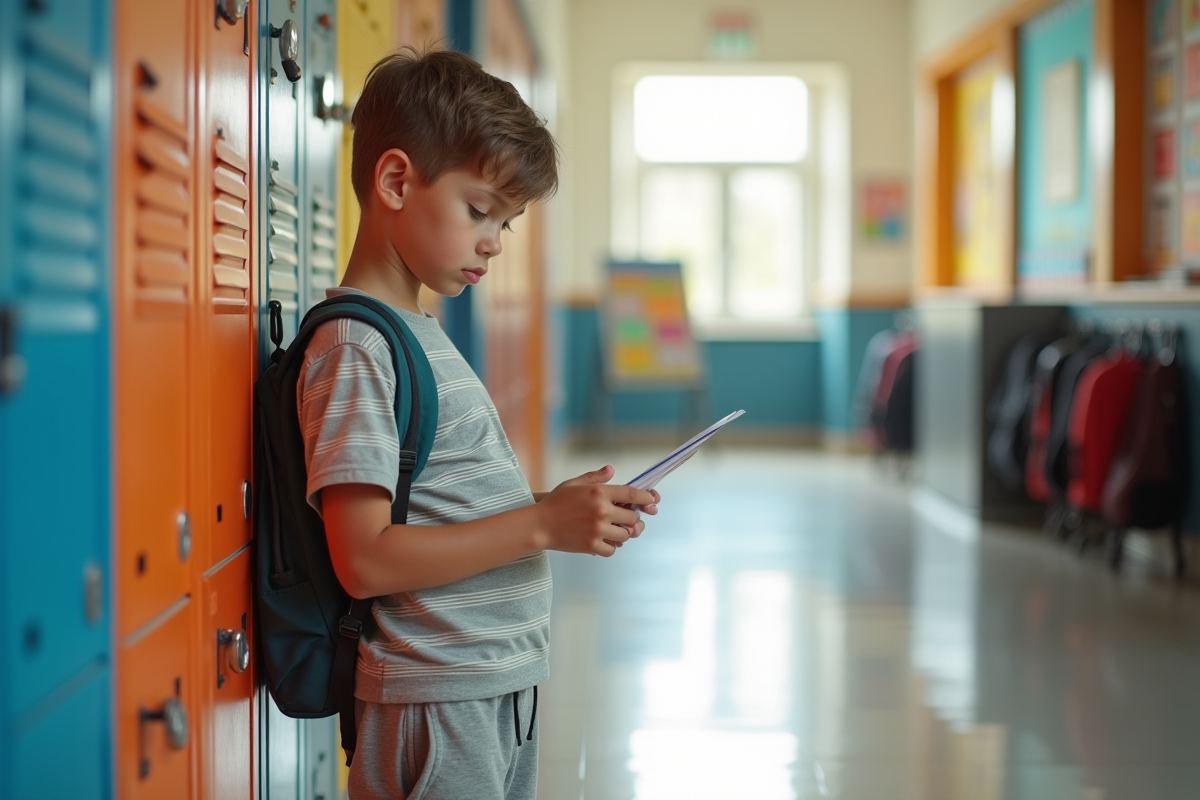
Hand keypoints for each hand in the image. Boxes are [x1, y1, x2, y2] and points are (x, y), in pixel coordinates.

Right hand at [535, 466, 657, 555]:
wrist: (538, 526)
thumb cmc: (555, 503)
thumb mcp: (574, 484)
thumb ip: (595, 477)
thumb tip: (611, 470)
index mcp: (599, 492)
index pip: (632, 494)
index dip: (646, 497)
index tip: (652, 500)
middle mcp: (601, 511)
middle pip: (632, 517)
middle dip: (632, 517)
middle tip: (626, 518)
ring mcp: (598, 530)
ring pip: (626, 535)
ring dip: (623, 533)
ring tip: (615, 530)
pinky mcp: (592, 546)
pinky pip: (613, 549)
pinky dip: (611, 546)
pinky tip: (604, 540)